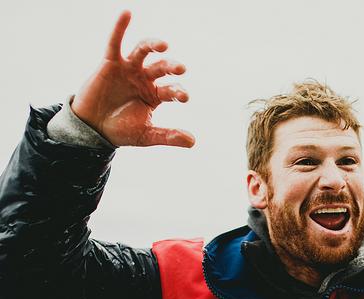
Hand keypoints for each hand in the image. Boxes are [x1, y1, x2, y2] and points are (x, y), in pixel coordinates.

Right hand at [71, 11, 194, 147]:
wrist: (92, 129)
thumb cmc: (121, 130)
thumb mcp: (146, 135)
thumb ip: (168, 136)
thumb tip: (193, 142)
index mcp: (156, 94)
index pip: (171, 89)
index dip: (178, 91)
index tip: (184, 97)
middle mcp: (145, 78)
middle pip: (162, 67)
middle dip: (171, 67)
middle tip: (181, 68)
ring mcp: (129, 69)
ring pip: (143, 51)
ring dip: (153, 45)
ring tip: (164, 45)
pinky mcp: (110, 62)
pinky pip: (115, 42)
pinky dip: (120, 27)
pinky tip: (127, 13)